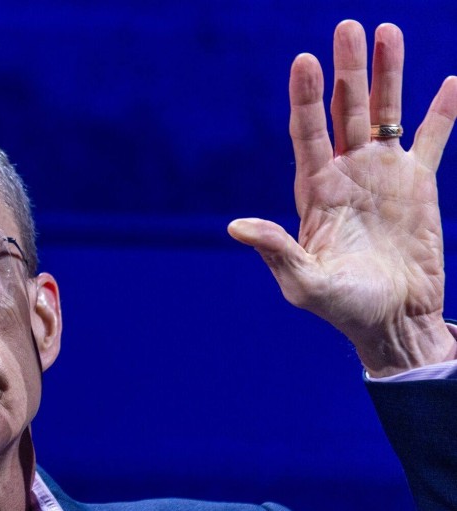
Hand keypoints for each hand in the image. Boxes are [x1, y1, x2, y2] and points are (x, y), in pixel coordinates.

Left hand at [228, 21, 456, 376]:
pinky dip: (443, 112)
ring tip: (386, 31)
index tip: (304, 61)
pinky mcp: (418, 184)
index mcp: (315, 193)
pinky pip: (432, 138)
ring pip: (384, 113)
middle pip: (344, 112)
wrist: (393, 321)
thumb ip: (277, 251)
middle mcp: (346, 175)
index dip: (305, 99)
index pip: (307, 134)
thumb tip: (236, 227)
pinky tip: (452, 82)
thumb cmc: (343, 307)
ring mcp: (382, 175)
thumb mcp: (304, 283)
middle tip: (347, 26)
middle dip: (346, 71)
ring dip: (386, 74)